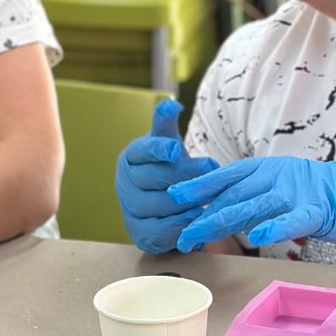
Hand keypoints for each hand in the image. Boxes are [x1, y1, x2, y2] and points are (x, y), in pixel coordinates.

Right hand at [114, 99, 218, 254]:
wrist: (164, 199)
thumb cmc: (168, 165)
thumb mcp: (167, 140)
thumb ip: (166, 123)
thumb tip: (170, 104)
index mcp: (131, 155)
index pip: (142, 150)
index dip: (159, 149)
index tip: (177, 149)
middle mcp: (125, 181)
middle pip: (153, 178)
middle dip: (185, 175)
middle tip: (210, 170)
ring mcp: (128, 207)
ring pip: (156, 204)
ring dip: (184, 200)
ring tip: (207, 194)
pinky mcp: (137, 231)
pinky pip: (157, 230)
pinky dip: (178, 225)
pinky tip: (196, 216)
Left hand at [168, 155, 335, 251]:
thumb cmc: (315, 192)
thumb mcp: (278, 184)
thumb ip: (251, 194)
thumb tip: (217, 208)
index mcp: (265, 168)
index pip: (225, 175)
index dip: (199, 185)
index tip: (173, 196)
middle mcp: (275, 176)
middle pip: (232, 196)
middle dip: (203, 215)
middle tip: (181, 233)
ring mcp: (294, 192)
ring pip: (252, 207)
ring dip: (221, 223)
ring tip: (199, 236)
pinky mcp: (314, 210)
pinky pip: (290, 220)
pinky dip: (272, 227)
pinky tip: (256, 237)